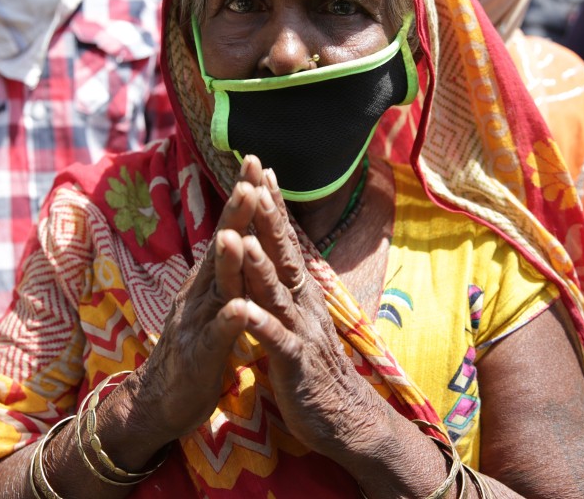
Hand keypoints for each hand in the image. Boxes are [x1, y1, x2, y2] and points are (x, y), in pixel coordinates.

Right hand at [127, 157, 264, 441]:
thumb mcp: (214, 304)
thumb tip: (240, 234)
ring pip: (216, 287)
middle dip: (235, 214)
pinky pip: (216, 336)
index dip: (244, 200)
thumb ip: (227, 273)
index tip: (257, 164)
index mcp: (210, 281)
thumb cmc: (196, 351)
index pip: (230, 231)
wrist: (160, 403)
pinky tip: (239, 309)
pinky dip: (228, 321)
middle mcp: (201, 293)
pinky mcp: (200, 356)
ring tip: (235, 234)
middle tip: (249, 180)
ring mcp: (197, 322)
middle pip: (222, 248)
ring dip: (226, 261)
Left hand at [235, 163, 388, 461]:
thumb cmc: (312, 365)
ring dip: (258, 265)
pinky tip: (243, 309)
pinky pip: (275, 340)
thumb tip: (274, 247)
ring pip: (276, 292)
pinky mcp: (295, 363)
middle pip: (282, 252)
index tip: (258, 166)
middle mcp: (302, 302)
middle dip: (266, 216)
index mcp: (298, 290)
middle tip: (252, 179)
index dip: (271, 203)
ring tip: (241, 237)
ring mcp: (300, 330)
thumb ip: (283, 282)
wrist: (343, 416)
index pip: (283, 238)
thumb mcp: (296, 315)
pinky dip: (259, 323)